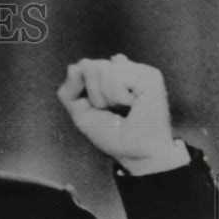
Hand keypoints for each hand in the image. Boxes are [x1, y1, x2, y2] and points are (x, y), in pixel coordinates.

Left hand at [57, 54, 188, 174]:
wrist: (134, 152)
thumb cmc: (111, 134)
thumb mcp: (80, 112)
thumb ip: (69, 90)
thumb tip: (75, 66)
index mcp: (107, 74)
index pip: (79, 68)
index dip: (80, 92)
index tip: (98, 108)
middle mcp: (123, 68)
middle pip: (88, 66)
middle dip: (94, 94)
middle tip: (112, 110)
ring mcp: (137, 70)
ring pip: (102, 69)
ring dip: (107, 97)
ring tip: (123, 109)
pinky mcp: (149, 74)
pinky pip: (116, 76)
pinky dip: (118, 96)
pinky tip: (133, 104)